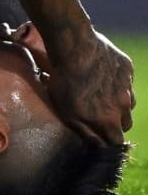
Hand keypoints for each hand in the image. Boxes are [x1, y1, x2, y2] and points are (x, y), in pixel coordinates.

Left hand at [47, 30, 134, 144]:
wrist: (76, 48)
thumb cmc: (66, 82)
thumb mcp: (68, 113)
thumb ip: (85, 132)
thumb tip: (98, 146)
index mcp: (110, 119)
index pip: (116, 141)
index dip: (109, 144)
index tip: (101, 140)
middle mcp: (124, 105)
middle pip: (125, 124)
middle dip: (114, 125)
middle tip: (98, 118)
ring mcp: (128, 86)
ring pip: (128, 104)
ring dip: (118, 105)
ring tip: (100, 97)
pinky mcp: (127, 69)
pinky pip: (126, 83)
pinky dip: (118, 85)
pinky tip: (103, 79)